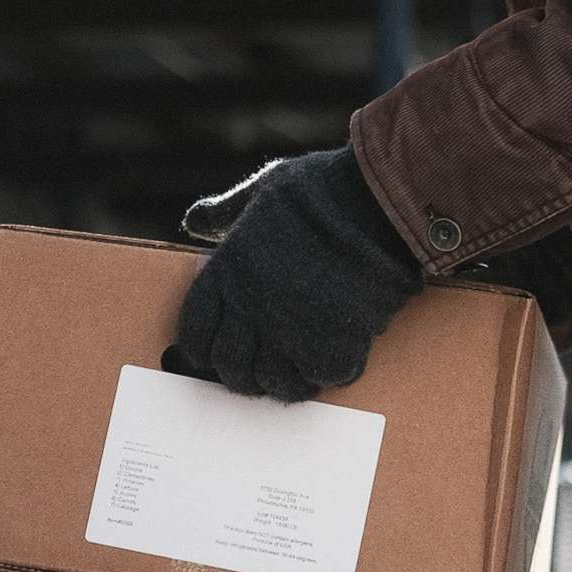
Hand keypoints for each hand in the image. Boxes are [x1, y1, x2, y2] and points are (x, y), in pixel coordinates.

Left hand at [175, 148, 423, 401]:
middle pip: (230, 366)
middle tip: (265, 364)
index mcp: (227, 270)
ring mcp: (287, 331)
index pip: (195, 332)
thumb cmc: (322, 190)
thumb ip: (226, 210)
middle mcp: (249, 307)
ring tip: (303, 365)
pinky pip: (320, 379)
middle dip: (244, 371)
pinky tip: (340, 352)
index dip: (205, 347)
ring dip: (286, 378)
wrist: (377, 202)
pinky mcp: (329, 346)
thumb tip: (195, 221)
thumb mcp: (261, 189)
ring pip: (272, 382)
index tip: (222, 347)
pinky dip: (330, 371)